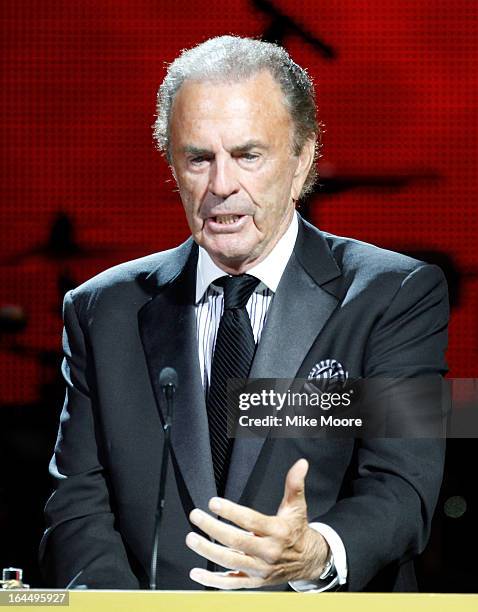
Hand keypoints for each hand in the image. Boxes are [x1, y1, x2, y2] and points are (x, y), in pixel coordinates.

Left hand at [185, 458, 329, 588]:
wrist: (308, 561)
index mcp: (277, 531)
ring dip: (208, 551)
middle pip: (236, 541)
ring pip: (230, 561)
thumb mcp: (296, 506)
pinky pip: (231, 583)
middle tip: (196, 516)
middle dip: (213, 528)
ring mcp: (260, 569)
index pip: (250, 521)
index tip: (214, 503)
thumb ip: (295, 484)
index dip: (231, 511)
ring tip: (192, 539)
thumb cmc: (297, 531)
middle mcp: (268, 552)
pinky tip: (196, 573)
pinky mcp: (254, 581)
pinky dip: (212, 581)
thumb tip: (301, 464)